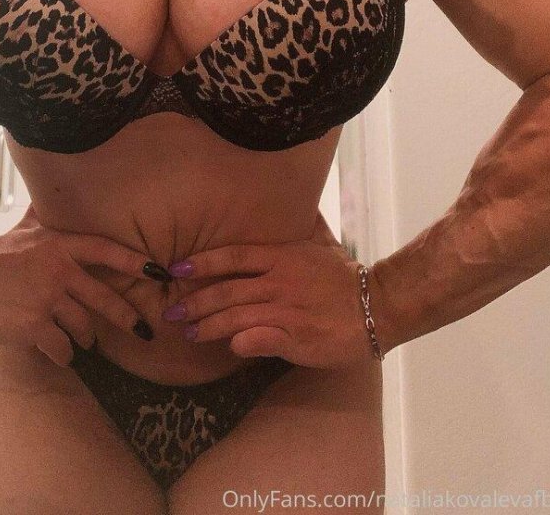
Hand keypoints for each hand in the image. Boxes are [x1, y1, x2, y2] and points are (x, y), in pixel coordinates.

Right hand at [0, 205, 167, 366]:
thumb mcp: (25, 227)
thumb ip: (44, 214)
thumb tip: (51, 191)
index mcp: (61, 245)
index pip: (108, 252)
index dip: (136, 262)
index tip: (161, 272)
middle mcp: (60, 271)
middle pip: (105, 298)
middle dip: (128, 317)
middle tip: (144, 330)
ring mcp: (48, 299)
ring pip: (84, 327)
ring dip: (88, 340)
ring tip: (87, 345)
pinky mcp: (33, 326)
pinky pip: (61, 347)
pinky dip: (64, 355)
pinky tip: (61, 356)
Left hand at [162, 211, 377, 370]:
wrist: (377, 306)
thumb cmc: (344, 278)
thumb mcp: (321, 244)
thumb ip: (303, 226)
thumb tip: (299, 202)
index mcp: (281, 257)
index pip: (233, 256)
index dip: (202, 262)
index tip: (176, 269)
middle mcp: (279, 281)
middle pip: (227, 289)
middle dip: (195, 302)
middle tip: (171, 313)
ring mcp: (287, 310)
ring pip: (237, 316)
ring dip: (210, 326)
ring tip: (190, 334)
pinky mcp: (297, 337)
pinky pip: (261, 339)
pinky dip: (243, 343)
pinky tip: (231, 347)